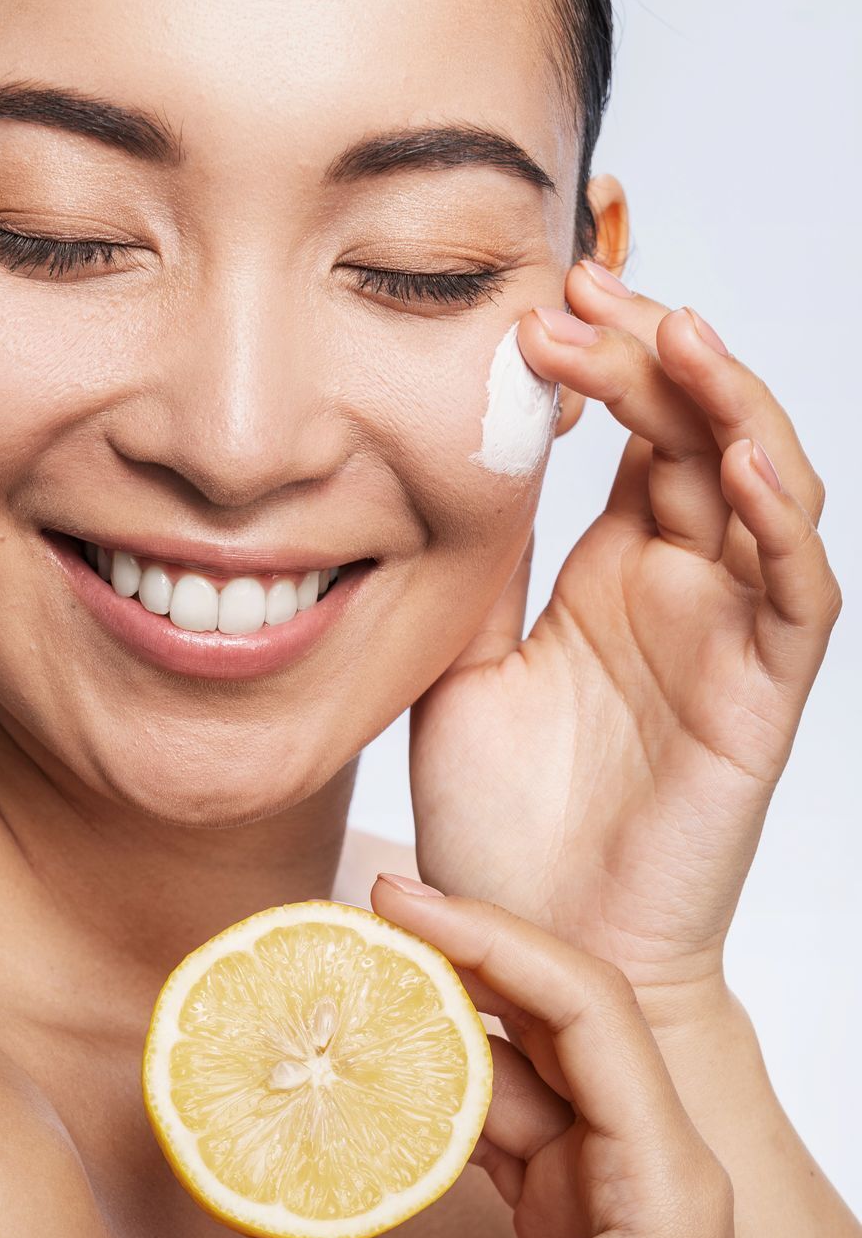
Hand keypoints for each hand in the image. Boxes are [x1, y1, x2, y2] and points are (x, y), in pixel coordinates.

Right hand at [195, 883, 773, 1237]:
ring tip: (355, 986)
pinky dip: (436, 1108)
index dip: (497, 942)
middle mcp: (644, 1163)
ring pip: (520, 1076)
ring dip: (442, 1034)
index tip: (405, 901)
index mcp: (664, 1176)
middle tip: (366, 916)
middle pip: (555, 1021)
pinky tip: (375, 1082)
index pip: (588, 1011)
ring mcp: (606, 1189)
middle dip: (463, 962)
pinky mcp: (569, 1220)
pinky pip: (499, 1136)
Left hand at [409, 261, 841, 1015]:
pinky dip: (781, 519)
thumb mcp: (458, 665)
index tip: (527, 306)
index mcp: (610, 573)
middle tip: (574, 291)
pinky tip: (742, 460)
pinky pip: (795, 590)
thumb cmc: (498, 825)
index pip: (633, 431)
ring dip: (727, 403)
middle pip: (696, 431)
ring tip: (669, 333)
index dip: (600, 359)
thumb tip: (441, 456)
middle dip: (646, 352)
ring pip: (764, 485)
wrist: (532, 945)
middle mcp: (680, 588)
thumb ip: (474, 571)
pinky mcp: (762, 693)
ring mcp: (727, 633)